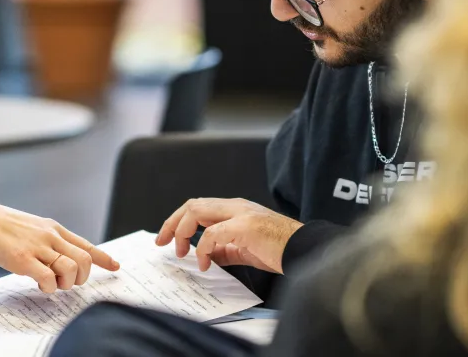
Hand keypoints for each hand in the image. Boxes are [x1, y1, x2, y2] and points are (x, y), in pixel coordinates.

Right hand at [0, 198, 119, 293]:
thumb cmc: (3, 228)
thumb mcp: (32, 228)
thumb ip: (48, 242)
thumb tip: (60, 260)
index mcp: (54, 229)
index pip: (86, 245)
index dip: (103, 258)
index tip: (115, 266)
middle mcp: (50, 237)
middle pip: (84, 260)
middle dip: (81, 277)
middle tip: (68, 282)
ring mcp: (38, 248)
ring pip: (71, 269)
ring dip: (66, 283)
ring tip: (51, 283)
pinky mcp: (24, 260)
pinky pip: (49, 278)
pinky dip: (50, 287)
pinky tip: (41, 285)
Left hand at [155, 198, 301, 273]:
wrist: (304, 250)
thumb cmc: (279, 250)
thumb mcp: (245, 249)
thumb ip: (224, 249)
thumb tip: (205, 256)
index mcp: (235, 209)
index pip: (198, 206)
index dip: (178, 221)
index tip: (166, 239)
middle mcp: (235, 206)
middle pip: (192, 205)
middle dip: (172, 223)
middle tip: (162, 243)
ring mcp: (240, 214)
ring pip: (196, 211)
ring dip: (183, 232)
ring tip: (182, 252)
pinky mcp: (245, 227)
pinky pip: (212, 234)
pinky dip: (202, 249)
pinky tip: (203, 263)